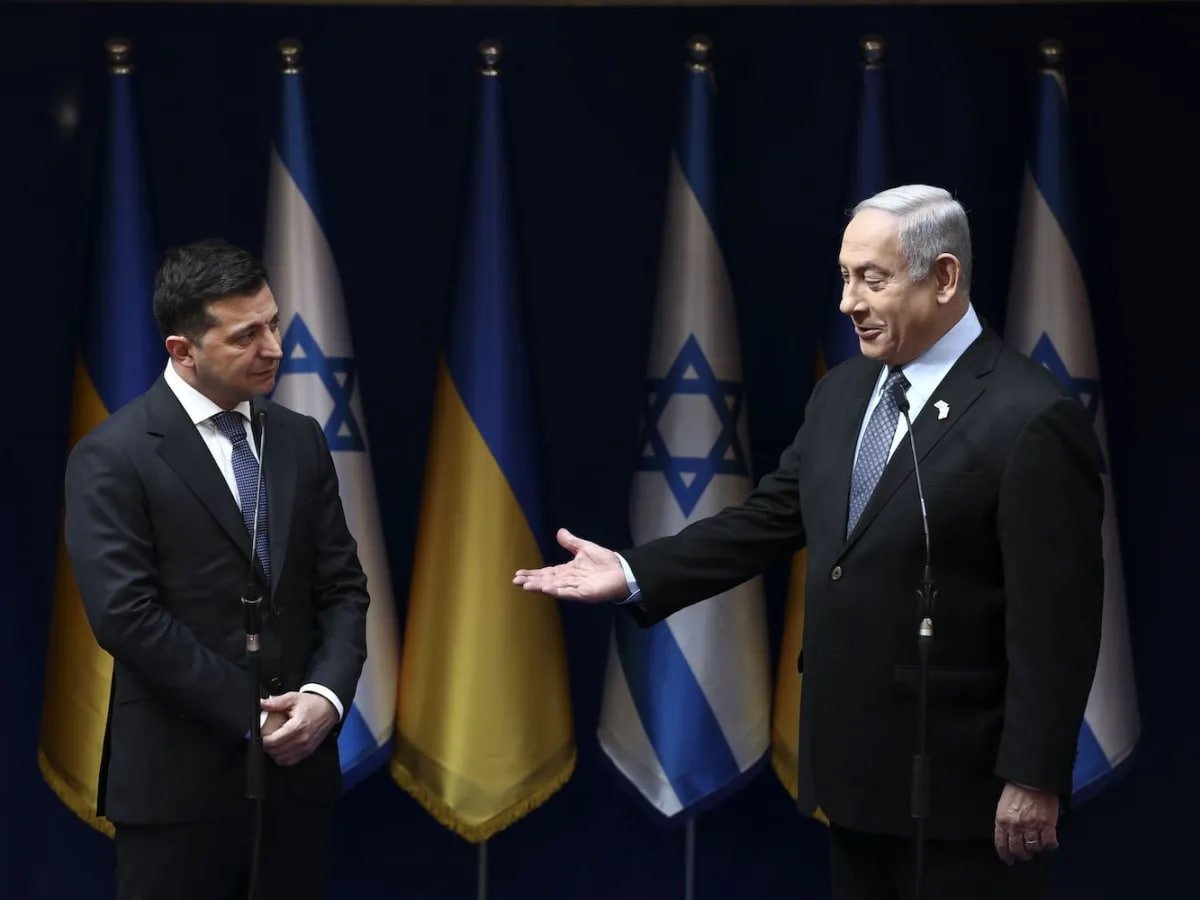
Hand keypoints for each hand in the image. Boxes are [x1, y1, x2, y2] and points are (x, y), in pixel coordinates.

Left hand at [260, 692, 337, 766]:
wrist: (328, 708)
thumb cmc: (312, 704)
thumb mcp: (293, 698)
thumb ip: (276, 702)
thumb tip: (261, 703)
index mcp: (297, 726)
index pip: (273, 741)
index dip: (262, 740)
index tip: (258, 735)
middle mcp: (302, 739)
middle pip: (276, 751)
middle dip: (266, 746)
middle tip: (264, 738)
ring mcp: (306, 747)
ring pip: (282, 759)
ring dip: (274, 753)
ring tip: (273, 743)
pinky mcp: (308, 751)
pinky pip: (290, 761)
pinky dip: (282, 758)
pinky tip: (281, 749)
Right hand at [513, 528, 627, 602]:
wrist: (623, 571)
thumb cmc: (606, 561)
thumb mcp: (585, 548)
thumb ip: (571, 542)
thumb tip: (560, 531)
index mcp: (568, 571)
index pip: (546, 573)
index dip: (533, 574)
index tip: (519, 574)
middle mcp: (569, 581)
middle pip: (546, 581)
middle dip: (531, 581)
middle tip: (516, 580)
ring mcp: (575, 589)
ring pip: (553, 587)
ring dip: (539, 587)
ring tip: (525, 585)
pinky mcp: (584, 594)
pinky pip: (567, 592)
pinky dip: (556, 591)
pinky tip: (545, 588)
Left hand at [994, 782, 1059, 864]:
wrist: (1033, 778)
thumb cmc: (1018, 788)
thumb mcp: (1003, 804)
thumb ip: (1004, 821)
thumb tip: (1006, 836)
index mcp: (1002, 820)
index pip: (1002, 844)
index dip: (1006, 855)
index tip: (1009, 860)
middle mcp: (1016, 825)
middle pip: (1018, 850)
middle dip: (1022, 855)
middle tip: (1025, 854)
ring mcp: (1032, 825)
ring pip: (1034, 848)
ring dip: (1036, 850)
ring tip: (1037, 846)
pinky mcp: (1047, 824)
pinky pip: (1049, 843)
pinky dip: (1050, 846)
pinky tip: (1049, 843)